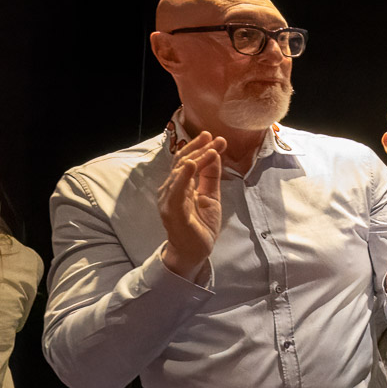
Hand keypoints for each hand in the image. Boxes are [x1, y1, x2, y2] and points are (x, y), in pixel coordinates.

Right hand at [159, 131, 226, 276]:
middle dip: (199, 148)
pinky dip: (183, 176)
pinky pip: (177, 191)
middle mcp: (172, 189)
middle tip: (214, 137)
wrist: (195, 251)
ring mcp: (169, 199)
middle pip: (182, 163)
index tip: (215, 137)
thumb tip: (214, 154)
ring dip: (196, 158)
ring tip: (210, 147)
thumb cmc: (201, 224)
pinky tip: (190, 164)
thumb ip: (210, 177)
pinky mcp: (172, 210)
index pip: (187, 161)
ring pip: (180, 173)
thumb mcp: (211, 196)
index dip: (200, 148)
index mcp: (181, 185)